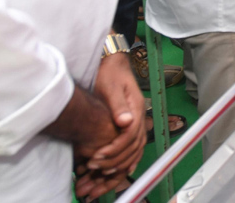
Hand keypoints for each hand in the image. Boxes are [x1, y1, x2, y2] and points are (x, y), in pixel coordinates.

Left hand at [82, 52, 144, 179]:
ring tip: (103, 170)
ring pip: (137, 147)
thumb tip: (125, 122)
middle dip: (115, 159)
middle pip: (135, 145)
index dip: (115, 148)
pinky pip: (135, 144)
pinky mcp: (131, 122)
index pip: (130, 135)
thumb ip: (119, 105)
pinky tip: (122, 167)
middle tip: (95, 167)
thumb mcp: (111, 86)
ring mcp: (137, 119)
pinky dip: (130, 158)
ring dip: (121, 162)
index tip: (97, 156)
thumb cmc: (110, 73)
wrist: (113, 63)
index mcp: (136, 107)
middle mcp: (139, 115)